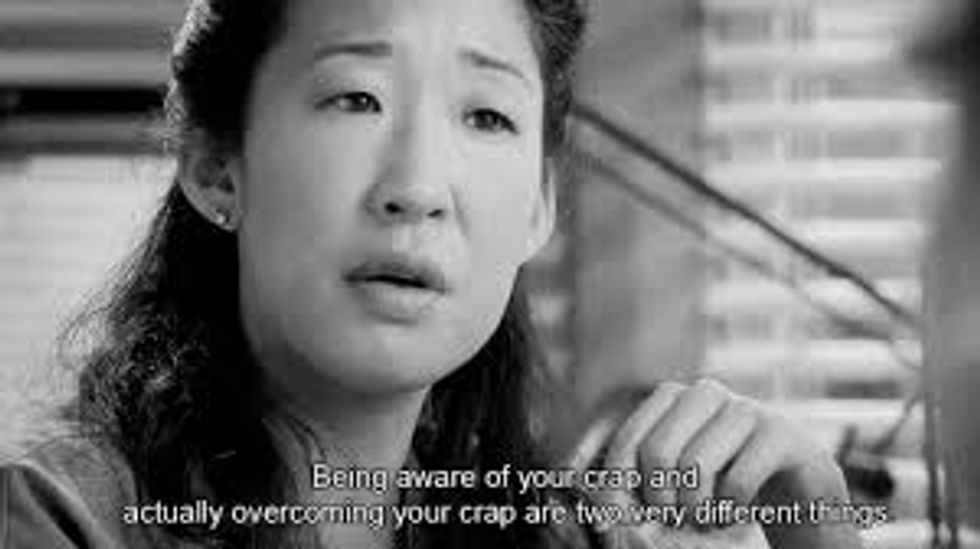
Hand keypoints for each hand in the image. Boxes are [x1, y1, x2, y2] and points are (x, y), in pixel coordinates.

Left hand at [600, 379, 862, 548]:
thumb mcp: (674, 485)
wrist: (798, 491)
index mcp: (670, 398)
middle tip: (677, 521)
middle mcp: (704, 393)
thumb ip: (634, 490)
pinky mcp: (781, 434)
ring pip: (695, 466)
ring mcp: (745, 408)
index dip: (623, 488)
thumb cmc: (722, 487)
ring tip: (705, 518)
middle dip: (661, 501)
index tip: (636, 520)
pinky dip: (728, 511)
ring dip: (696, 509)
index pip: (627, 442)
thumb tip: (599, 498)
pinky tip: (734, 515)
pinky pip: (736, 480)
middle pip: (656, 452)